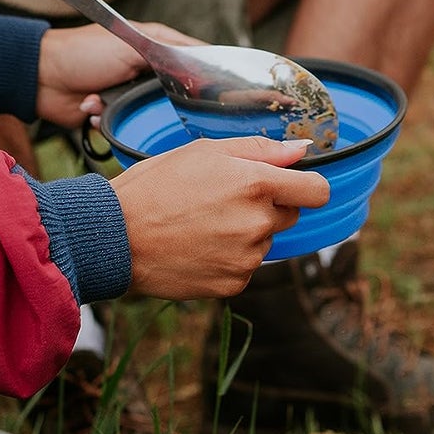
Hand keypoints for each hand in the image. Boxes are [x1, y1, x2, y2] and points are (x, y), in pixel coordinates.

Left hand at [36, 22, 192, 127]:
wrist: (41, 76)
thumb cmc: (83, 51)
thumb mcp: (130, 44)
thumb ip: (167, 54)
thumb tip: (202, 66)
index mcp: (153, 45)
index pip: (191, 60)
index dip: (206, 75)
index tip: (220, 92)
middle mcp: (145, 70)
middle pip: (175, 94)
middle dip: (163, 101)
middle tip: (154, 101)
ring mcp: (128, 93)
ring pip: (150, 114)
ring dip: (129, 110)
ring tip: (110, 98)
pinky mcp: (112, 113)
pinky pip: (125, 126)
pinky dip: (108, 118)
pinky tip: (94, 107)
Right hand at [113, 136, 328, 298]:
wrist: (116, 237)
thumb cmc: (156, 185)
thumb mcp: (204, 152)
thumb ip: (260, 149)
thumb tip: (301, 152)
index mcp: (257, 184)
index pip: (317, 191)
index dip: (306, 185)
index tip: (291, 185)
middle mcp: (258, 223)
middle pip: (289, 215)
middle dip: (267, 206)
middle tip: (223, 199)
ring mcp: (247, 258)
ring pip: (264, 241)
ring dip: (245, 232)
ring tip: (201, 223)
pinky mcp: (233, 284)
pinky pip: (244, 267)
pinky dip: (228, 258)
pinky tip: (197, 246)